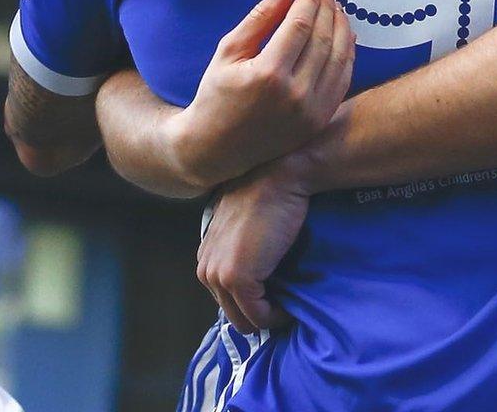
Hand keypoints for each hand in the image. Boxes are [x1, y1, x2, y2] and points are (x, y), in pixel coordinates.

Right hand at [168, 0, 354, 189]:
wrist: (217, 148)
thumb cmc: (217, 95)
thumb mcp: (228, 51)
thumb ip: (259, 18)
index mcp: (267, 73)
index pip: (300, 25)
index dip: (309, 1)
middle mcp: (294, 93)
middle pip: (323, 39)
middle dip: (327, 8)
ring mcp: (310, 111)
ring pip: (338, 58)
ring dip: (341, 28)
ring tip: (336, 8)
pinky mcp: (318, 120)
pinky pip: (342, 80)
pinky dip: (347, 54)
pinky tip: (344, 36)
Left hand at [198, 152, 314, 332]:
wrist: (279, 177)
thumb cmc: (269, 196)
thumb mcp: (244, 227)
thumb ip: (240, 249)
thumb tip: (260, 270)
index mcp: (207, 256)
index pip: (226, 296)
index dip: (252, 301)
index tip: (275, 297)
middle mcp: (206, 268)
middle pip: (232, 312)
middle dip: (259, 312)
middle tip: (285, 305)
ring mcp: (219, 274)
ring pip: (244, 319)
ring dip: (268, 316)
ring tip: (289, 304)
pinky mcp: (237, 279)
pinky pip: (258, 316)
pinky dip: (276, 317)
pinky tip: (290, 305)